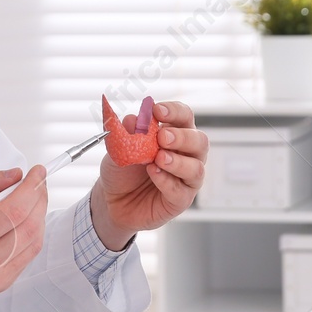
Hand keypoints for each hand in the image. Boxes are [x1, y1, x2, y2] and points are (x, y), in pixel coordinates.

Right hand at [0, 166, 47, 311]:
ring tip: (33, 199)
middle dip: (40, 199)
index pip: (16, 210)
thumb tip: (13, 175)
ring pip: (34, 243)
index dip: (32, 187)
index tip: (37, 172)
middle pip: (30, 226)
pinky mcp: (0, 285)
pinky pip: (27, 257)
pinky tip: (24, 222)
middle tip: (38, 182)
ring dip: (39, 217)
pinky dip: (31, 235)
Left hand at [90, 101, 207, 249]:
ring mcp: (185, 179)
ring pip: (196, 168)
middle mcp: (186, 155)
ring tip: (159, 158)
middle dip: (182, 137)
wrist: (111, 199)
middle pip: (199, 141)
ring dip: (178, 161)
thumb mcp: (119, 148)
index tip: (157, 111)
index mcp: (174, 134)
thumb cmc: (122, 170)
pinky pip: (181, 191)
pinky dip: (167, 181)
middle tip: (162, 137)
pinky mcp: (180, 200)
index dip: (175, 111)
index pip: (184, 117)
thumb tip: (133, 119)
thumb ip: (127, 134)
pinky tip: (153, 174)